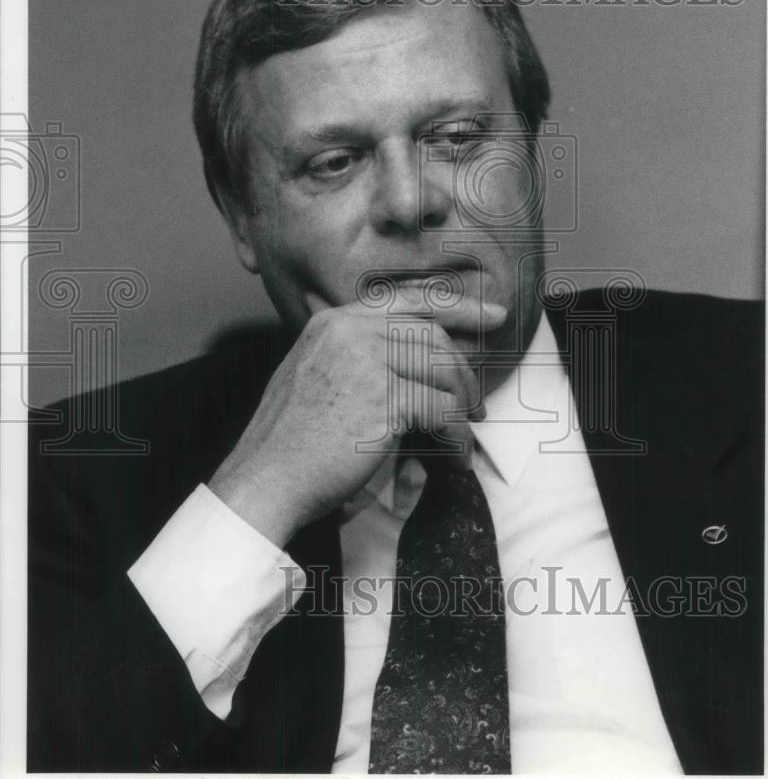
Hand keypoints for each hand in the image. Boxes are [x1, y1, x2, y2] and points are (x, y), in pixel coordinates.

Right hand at [208, 294, 506, 546]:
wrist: (265, 479)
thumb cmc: (290, 442)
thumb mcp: (315, 377)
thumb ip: (355, 357)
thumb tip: (417, 362)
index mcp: (332, 322)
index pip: (405, 299)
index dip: (454, 305)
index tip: (491, 315)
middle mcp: (349, 330)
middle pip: (431, 334)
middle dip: (463, 369)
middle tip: (476, 403)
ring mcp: (365, 360)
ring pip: (443, 371)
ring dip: (461, 408)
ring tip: (462, 436)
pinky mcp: (383, 398)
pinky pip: (443, 411)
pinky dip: (456, 439)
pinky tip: (453, 459)